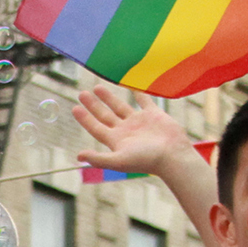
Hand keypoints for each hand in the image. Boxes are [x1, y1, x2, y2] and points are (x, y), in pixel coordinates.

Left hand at [73, 88, 194, 179]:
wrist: (172, 156)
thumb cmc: (146, 160)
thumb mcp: (118, 160)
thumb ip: (98, 158)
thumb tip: (78, 156)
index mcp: (116, 141)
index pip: (96, 128)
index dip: (85, 119)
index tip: (75, 108)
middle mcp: (126, 131)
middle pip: (105, 116)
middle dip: (93, 105)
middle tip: (82, 94)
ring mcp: (139, 122)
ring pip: (120, 107)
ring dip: (109, 98)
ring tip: (97, 87)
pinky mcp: (153, 115)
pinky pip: (143, 100)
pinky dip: (136, 93)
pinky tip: (129, 85)